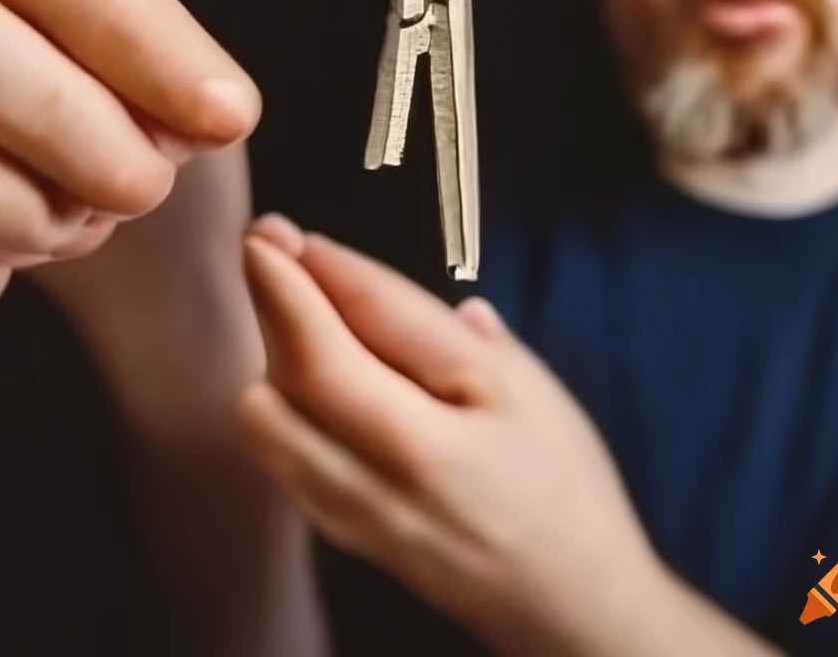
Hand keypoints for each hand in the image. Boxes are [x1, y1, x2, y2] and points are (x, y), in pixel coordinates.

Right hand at [0, 0, 259, 314]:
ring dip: (26, 217)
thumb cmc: (98, 129)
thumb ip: (179, 87)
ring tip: (74, 222)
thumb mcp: (151, 93)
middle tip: (143, 189)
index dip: (148, 45)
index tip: (229, 118)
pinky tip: (4, 257)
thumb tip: (218, 113)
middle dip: (70, 132)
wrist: (22, 188)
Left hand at [238, 215, 661, 656]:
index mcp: (433, 440)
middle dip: (272, 299)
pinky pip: (283, 457)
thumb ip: (446, 335)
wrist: (569, 605)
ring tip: (300, 310)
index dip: (309, 276)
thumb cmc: (564, 486)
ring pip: (271, 419)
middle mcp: (377, 484)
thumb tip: (362, 282)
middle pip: (294, 374)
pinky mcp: (340, 537)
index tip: (277, 232)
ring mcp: (350, 519)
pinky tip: (310, 375)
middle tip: (268, 244)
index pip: (352, 336)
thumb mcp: (527, 392)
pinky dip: (281, 400)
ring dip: (272, 352)